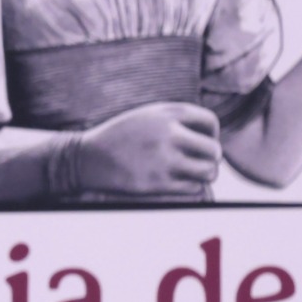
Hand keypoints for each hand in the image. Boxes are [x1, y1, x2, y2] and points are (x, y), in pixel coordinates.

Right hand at [72, 103, 220, 196]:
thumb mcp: (148, 115)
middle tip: (201, 162)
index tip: (202, 142)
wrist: (87, 158)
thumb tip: (211, 136)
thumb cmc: (121, 136)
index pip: (210, 122)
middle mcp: (169, 134)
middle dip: (211, 158)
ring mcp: (164, 160)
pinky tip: (179, 183)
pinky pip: (193, 188)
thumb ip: (177, 119)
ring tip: (194, 174)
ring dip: (205, 175)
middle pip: (214, 150)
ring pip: (208, 171)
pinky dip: (191, 187)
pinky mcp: (157, 183)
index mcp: (168, 113)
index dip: (212, 134)